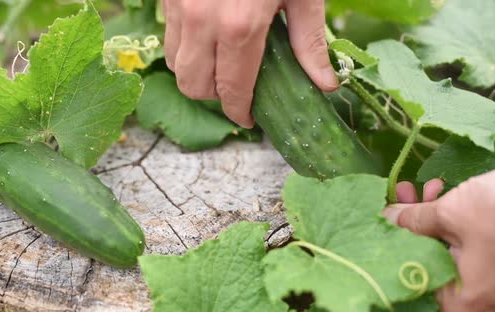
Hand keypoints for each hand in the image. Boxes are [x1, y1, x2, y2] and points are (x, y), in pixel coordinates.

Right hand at [161, 0, 338, 127]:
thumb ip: (309, 42)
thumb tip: (325, 84)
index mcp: (239, 26)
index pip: (230, 90)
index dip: (240, 111)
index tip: (249, 117)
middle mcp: (201, 22)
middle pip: (193, 86)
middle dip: (216, 96)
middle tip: (238, 87)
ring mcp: (179, 6)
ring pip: (175, 65)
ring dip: (197, 74)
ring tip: (223, 62)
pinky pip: (169, 37)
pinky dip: (186, 48)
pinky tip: (209, 36)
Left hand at [384, 170, 494, 311]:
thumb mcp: (449, 213)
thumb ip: (412, 221)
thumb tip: (385, 219)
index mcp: (458, 301)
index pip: (408, 278)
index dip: (391, 244)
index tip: (382, 217)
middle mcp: (474, 302)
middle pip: (425, 260)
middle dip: (412, 222)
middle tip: (402, 194)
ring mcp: (489, 286)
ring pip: (444, 249)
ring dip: (430, 216)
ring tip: (423, 188)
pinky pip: (464, 247)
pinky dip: (452, 222)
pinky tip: (442, 193)